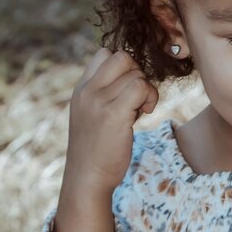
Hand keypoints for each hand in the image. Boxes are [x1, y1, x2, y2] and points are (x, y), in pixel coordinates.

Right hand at [63, 48, 158, 200]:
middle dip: (137, 73)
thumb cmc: (96, 149)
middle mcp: (87, 91)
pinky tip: (143, 114)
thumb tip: (133, 77)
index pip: (104, 54)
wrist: (87, 177)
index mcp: (81, 89)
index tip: (126, 89)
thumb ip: (104, 94)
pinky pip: (141, 88)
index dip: (124, 67)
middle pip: (122, 57)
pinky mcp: (114, 114)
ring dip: (146, 90)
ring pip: (136, 73)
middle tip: (136, 99)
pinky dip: (150, 98)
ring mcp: (98, 101)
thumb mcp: (92, 114)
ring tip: (138, 111)